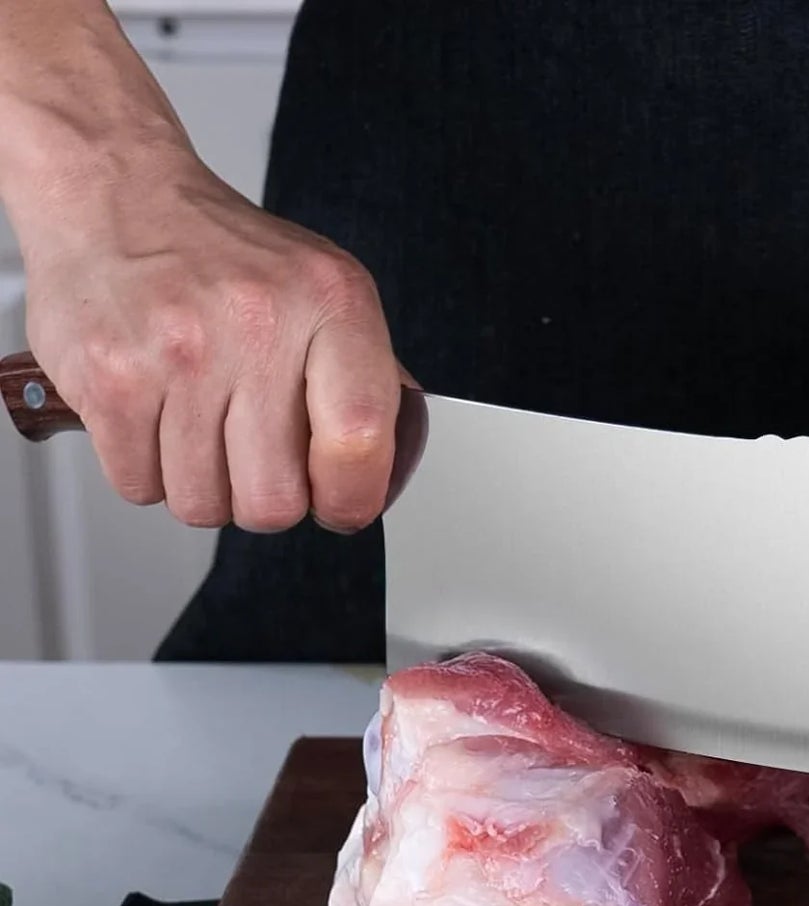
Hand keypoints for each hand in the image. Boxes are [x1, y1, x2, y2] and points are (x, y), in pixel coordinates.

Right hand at [18, 152, 402, 532]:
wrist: (112, 188)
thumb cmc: (225, 255)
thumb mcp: (326, 291)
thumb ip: (368, 377)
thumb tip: (387, 469)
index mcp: (330, 302)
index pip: (359, 441)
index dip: (350, 498)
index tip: (338, 503)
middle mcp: (257, 324)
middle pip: (274, 500)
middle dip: (265, 499)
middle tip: (254, 458)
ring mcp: (179, 353)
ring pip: (203, 504)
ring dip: (203, 486)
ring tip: (200, 427)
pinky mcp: (110, 377)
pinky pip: (141, 486)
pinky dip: (148, 471)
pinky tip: (156, 420)